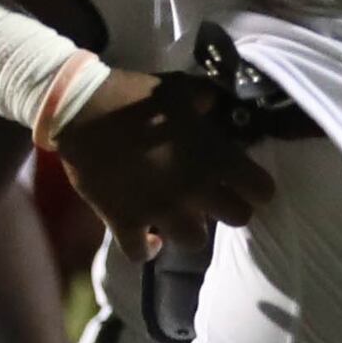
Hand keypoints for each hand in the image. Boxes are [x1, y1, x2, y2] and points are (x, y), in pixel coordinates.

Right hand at [52, 71, 273, 251]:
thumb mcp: (180, 88)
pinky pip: (142, 253)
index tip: (249, 183)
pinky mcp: (124, 221)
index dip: (258, 187)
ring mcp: (159, 210)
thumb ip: (205, 99)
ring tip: (183, 216)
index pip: (260, 189)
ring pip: (194, 241)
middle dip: (232, 209)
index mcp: (214, 157)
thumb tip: (215, 103)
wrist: (81, 110)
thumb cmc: (136, 95)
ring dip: (192, 229)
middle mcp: (193, 190)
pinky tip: (151, 239)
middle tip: (218, 199)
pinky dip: (147, 249)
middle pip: (236, 218)